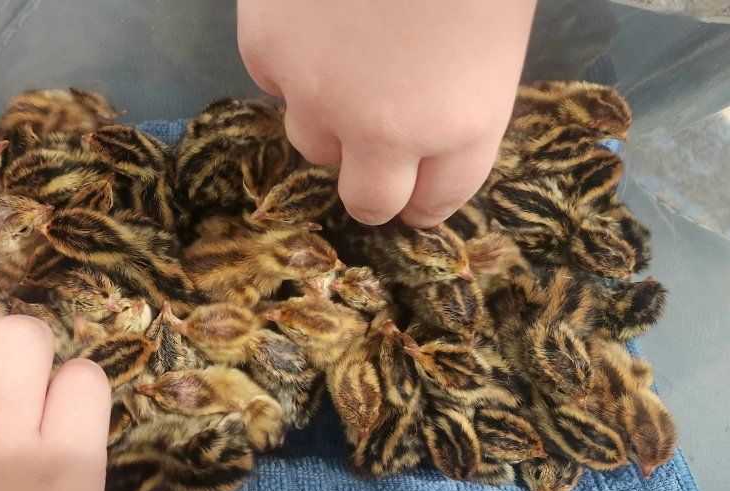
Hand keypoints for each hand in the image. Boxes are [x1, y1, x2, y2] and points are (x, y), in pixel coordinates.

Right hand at [238, 0, 535, 225]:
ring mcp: (317, 95)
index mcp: (463, 122)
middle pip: (368, 202)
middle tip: (372, 153)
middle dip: (375, 186)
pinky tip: (313, 20)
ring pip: (311, 144)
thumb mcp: (491, 39)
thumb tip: (418, 139)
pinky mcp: (266, 53)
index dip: (424, 200)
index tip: (415, 193)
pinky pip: (274, 84)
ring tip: (343, 61)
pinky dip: (292, 63)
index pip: (436, 203)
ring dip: (329, 119)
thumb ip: (456, 100)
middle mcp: (385, 129)